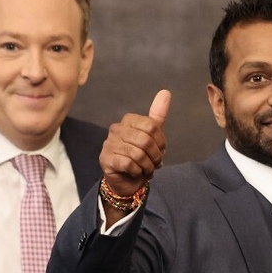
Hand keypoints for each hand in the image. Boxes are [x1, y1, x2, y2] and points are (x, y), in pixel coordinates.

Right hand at [99, 90, 170, 220]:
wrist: (127, 181)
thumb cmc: (141, 156)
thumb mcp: (153, 136)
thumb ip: (158, 115)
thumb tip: (165, 92)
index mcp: (129, 120)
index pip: (152, 126)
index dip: (161, 142)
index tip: (159, 150)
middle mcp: (116, 129)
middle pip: (146, 140)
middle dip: (155, 156)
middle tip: (154, 163)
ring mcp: (109, 144)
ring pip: (138, 153)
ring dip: (147, 166)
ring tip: (146, 169)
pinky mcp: (106, 159)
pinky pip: (129, 164)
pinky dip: (137, 171)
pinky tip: (135, 172)